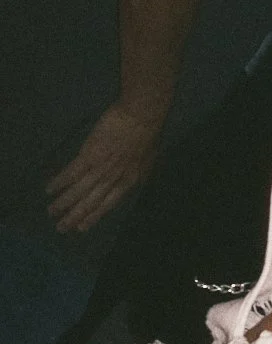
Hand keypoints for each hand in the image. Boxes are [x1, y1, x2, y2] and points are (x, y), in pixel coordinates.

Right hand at [46, 104, 160, 232]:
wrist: (142, 115)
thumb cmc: (148, 133)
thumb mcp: (149, 159)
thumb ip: (138, 172)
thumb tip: (134, 180)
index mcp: (129, 181)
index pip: (108, 204)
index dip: (94, 217)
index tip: (81, 228)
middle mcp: (113, 179)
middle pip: (91, 202)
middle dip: (74, 216)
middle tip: (60, 228)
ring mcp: (101, 168)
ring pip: (79, 191)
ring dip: (64, 202)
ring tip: (51, 212)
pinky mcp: (90, 154)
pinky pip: (72, 172)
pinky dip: (60, 182)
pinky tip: (50, 189)